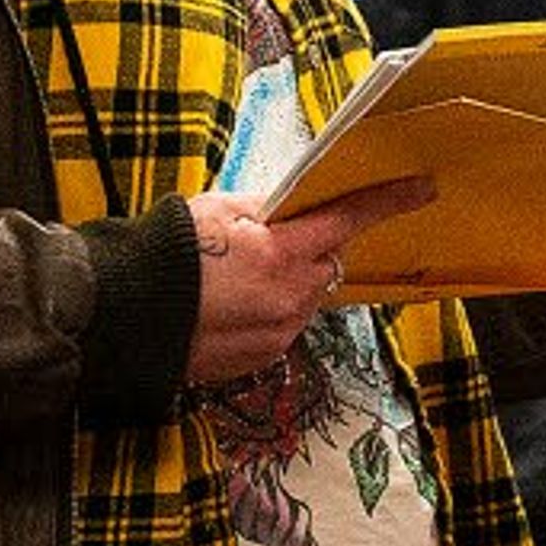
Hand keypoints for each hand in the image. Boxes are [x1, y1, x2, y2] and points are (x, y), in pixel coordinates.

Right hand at [185, 181, 434, 385]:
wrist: (123, 315)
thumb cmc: (165, 253)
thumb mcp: (216, 210)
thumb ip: (264, 207)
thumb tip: (289, 208)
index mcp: (279, 254)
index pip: (347, 221)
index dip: (387, 201)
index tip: (422, 189)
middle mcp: (289, 297)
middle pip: (327, 264)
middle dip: (310, 250)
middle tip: (271, 242)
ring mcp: (278, 332)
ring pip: (307, 297)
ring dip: (290, 282)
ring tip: (239, 277)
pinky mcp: (264, 357)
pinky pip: (285, 325)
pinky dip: (271, 311)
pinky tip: (232, 305)